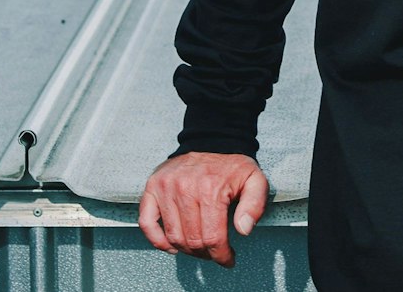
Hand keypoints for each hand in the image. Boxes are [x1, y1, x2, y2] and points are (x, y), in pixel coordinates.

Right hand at [138, 151, 270, 267]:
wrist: (213, 142)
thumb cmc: (233, 166)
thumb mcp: (255, 181)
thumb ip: (255, 205)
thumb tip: (243, 230)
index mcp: (210, 188)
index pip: (213, 237)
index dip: (222, 255)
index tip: (227, 259)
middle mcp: (184, 188)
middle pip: (192, 240)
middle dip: (206, 254)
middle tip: (215, 252)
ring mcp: (165, 187)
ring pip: (173, 236)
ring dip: (186, 250)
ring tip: (199, 247)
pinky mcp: (152, 187)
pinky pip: (147, 222)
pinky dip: (157, 240)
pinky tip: (172, 245)